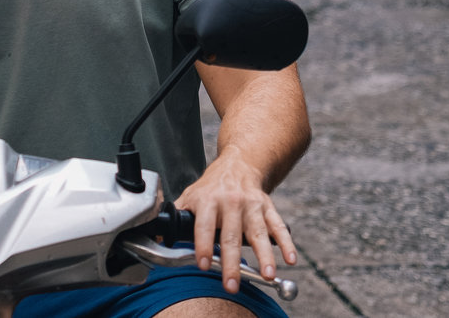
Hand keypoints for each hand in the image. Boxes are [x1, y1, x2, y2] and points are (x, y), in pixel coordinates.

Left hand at [174, 149, 296, 293]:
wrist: (239, 163)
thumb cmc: (213, 185)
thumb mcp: (191, 195)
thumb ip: (177, 216)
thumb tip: (158, 237)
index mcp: (208, 200)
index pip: (204, 226)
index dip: (203, 245)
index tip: (204, 264)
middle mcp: (230, 202)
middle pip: (231, 236)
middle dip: (231, 262)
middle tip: (231, 284)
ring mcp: (251, 205)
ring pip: (258, 232)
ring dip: (264, 255)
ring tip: (267, 275)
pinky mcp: (267, 207)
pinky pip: (278, 226)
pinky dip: (286, 243)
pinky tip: (290, 259)